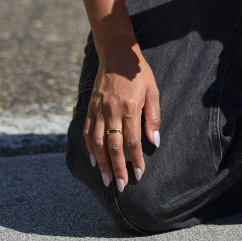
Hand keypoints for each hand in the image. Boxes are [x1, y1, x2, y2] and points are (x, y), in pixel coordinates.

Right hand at [84, 44, 160, 191]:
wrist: (117, 54)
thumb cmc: (138, 74)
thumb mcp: (153, 91)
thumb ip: (153, 117)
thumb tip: (154, 142)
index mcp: (130, 107)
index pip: (133, 140)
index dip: (136, 159)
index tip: (139, 175)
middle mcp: (112, 110)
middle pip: (114, 146)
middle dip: (118, 168)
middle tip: (121, 186)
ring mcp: (99, 109)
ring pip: (97, 142)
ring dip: (102, 163)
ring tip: (106, 180)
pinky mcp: (90, 107)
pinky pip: (87, 131)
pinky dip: (89, 148)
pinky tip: (94, 160)